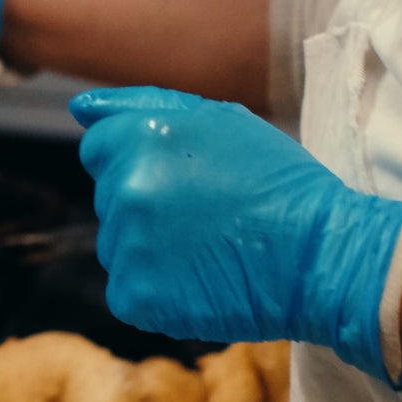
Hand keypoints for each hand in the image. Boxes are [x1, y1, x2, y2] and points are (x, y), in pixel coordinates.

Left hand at [71, 86, 401, 379]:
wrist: (323, 256)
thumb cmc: (278, 183)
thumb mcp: (221, 121)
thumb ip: (140, 106)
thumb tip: (79, 109)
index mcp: (142, 137)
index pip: (99, 152)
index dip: (142, 164)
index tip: (186, 179)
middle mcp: (127, 188)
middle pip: (108, 199)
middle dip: (147, 206)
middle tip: (209, 216)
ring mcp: (128, 245)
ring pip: (117, 246)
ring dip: (150, 250)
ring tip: (210, 249)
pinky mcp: (135, 295)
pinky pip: (128, 291)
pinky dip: (158, 292)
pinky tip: (201, 283)